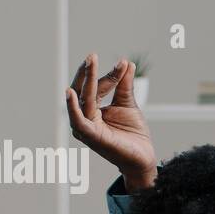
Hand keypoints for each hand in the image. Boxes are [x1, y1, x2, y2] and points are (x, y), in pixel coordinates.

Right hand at [65, 53, 157, 188]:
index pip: (95, 87)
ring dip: (86, 80)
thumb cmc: (133, 134)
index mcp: (92, 109)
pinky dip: (73, 107)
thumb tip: (126, 63)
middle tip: (92, 55)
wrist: (143, 157)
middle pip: (84, 90)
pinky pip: (78, 120)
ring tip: (89, 63)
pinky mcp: (90, 136)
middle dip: (88, 72)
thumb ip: (124, 85)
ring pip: (83, 100)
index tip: (123, 63)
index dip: (108, 75)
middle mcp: (85, 117)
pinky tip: (71, 93)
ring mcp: (86, 127)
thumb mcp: (128, 104)